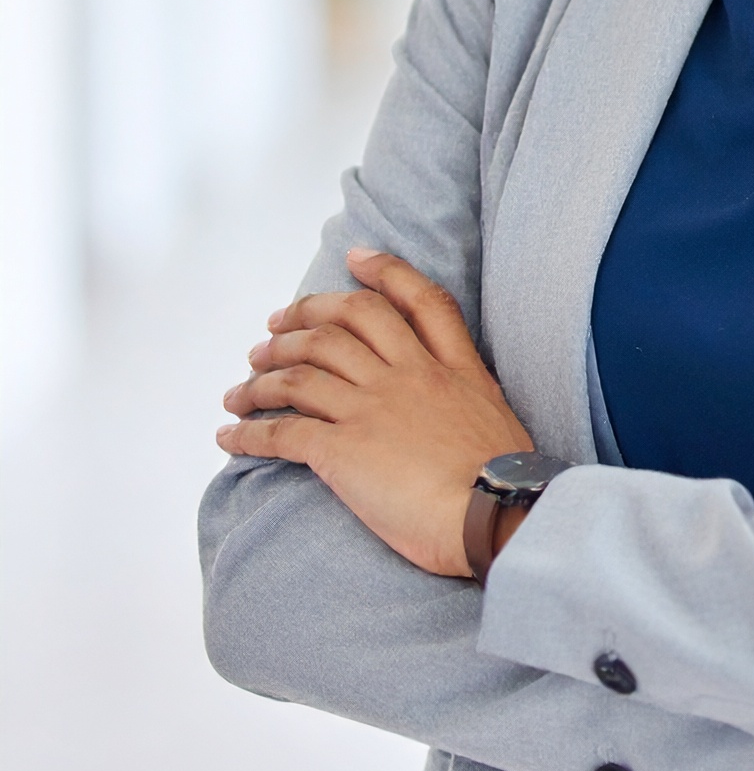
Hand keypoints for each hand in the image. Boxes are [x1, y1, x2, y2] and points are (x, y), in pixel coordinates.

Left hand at [218, 247, 533, 577]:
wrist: (495, 513)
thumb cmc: (506, 481)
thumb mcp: (499, 416)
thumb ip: (469, 395)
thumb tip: (456, 401)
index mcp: (454, 368)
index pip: (419, 300)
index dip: (385, 271)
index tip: (355, 257)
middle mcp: (410, 376)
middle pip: (346, 322)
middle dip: (302, 318)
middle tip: (273, 329)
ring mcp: (373, 408)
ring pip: (302, 372)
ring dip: (263, 377)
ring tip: (241, 389)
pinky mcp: (343, 449)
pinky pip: (282, 431)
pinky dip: (249, 431)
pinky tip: (230, 436)